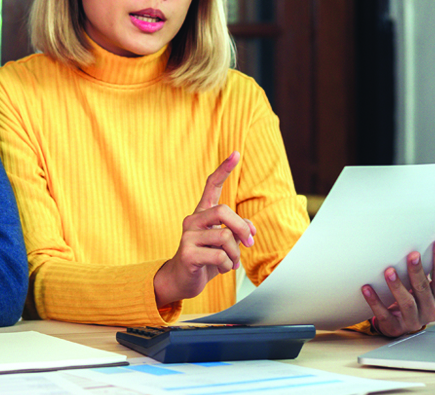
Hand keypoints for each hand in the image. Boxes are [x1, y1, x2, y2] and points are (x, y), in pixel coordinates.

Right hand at [154, 152, 256, 306]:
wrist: (183, 280)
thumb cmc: (206, 258)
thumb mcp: (226, 243)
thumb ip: (238, 231)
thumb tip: (251, 231)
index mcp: (202, 213)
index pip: (212, 185)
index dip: (224, 169)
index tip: (236, 153)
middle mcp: (193, 220)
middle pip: (223, 211)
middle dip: (241, 228)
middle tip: (249, 242)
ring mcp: (188, 236)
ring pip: (224, 237)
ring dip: (236, 253)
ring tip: (232, 262)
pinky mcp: (187, 254)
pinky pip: (219, 256)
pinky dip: (227, 265)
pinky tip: (221, 269)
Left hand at [361, 236, 434, 337]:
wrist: (401, 325)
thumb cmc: (414, 299)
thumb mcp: (424, 286)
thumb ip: (426, 270)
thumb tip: (423, 241)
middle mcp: (430, 310)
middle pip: (424, 289)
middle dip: (417, 271)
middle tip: (412, 255)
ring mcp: (413, 321)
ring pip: (407, 303)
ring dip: (397, 286)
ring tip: (389, 271)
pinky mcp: (395, 328)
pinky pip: (384, 314)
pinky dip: (375, 301)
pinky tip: (367, 288)